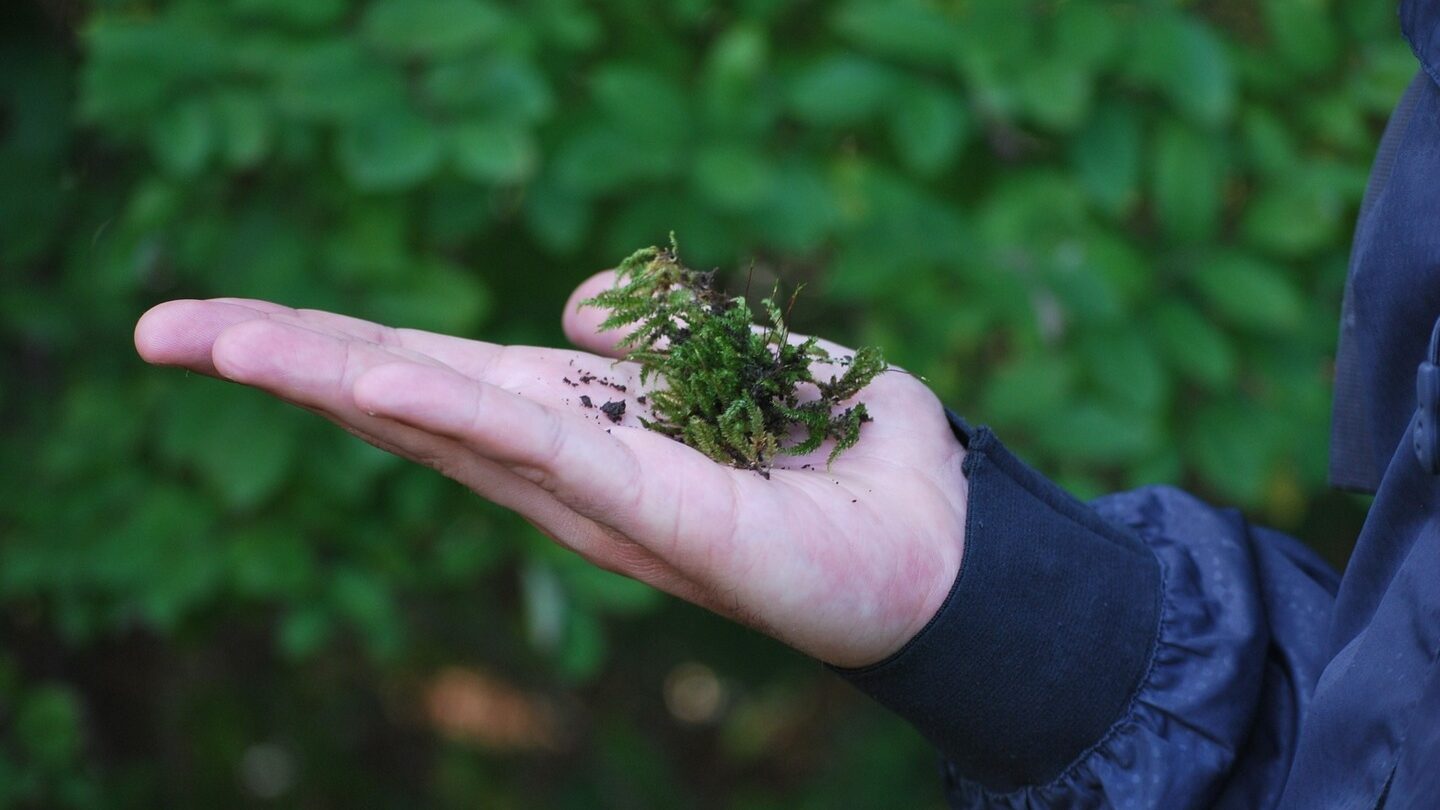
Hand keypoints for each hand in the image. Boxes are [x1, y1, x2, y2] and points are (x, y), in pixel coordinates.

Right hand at [133, 273, 966, 667]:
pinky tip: (379, 383)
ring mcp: (606, 501)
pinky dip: (464, 416)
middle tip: (158, 329)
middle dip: (286, 364)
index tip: (228, 322)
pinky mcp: (665, 520)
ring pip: (451, 426)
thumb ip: (656, 329)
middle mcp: (573, 466)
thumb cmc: (846, 453)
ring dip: (333, 380)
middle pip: (409, 401)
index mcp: (584, 422)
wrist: (943, 542)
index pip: (438, 375)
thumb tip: (565, 308)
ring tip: (214, 342)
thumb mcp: (744, 358)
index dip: (336, 346)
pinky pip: (553, 455)